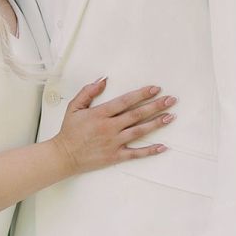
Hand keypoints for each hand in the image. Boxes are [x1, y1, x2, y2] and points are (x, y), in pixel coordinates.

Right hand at [52, 78, 175, 177]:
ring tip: (170, 116)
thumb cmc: (69, 131)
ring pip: (139, 131)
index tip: (155, 89)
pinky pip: (135, 153)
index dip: (141, 94)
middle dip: (156, 106)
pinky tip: (163, 146)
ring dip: (156, 123)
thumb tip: (103, 80)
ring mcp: (114, 142)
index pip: (125, 101)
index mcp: (100, 114)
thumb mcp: (74, 107)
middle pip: (137, 115)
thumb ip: (88, 92)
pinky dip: (150, 150)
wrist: (64, 156)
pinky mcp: (115, 156)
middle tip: (171, 100)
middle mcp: (109, 127)